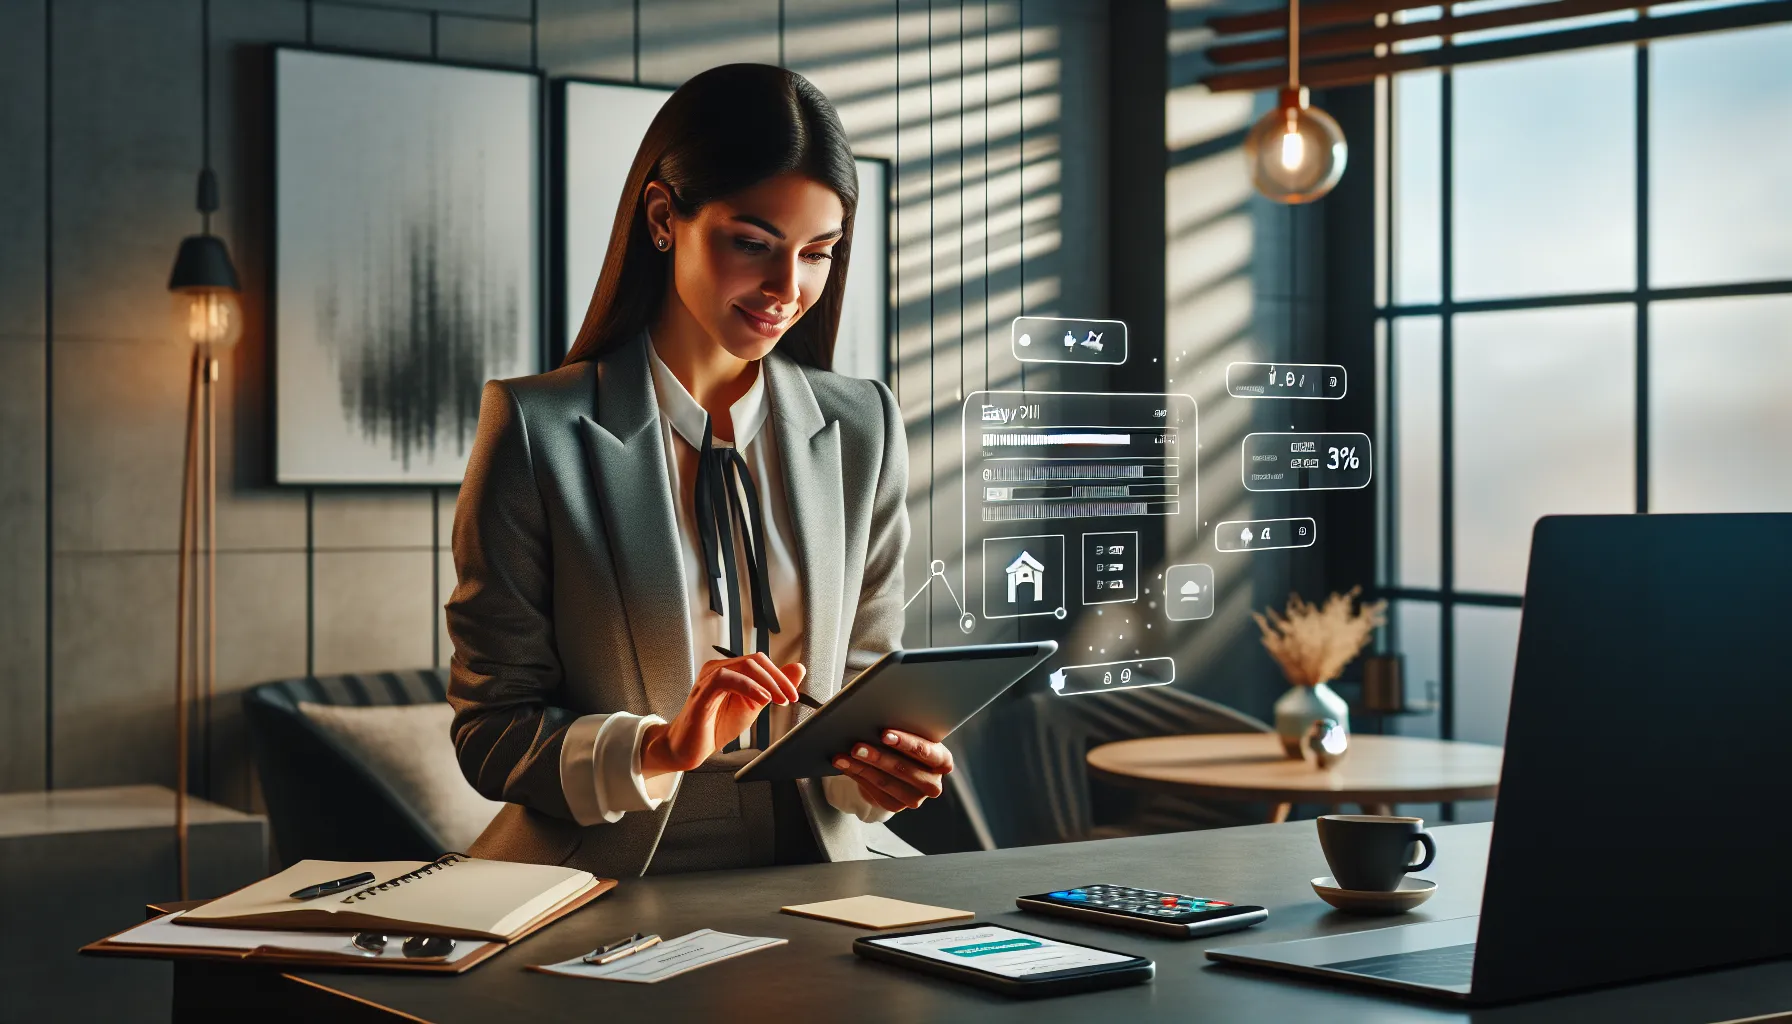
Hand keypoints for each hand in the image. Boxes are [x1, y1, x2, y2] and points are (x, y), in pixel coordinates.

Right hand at [641, 654, 804, 775]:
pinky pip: (725, 679)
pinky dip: (748, 687)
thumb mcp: (753, 705)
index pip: (760, 661)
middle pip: (754, 660)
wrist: (690, 748)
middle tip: (789, 697)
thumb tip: (797, 669)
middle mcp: (718, 670)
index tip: (793, 694)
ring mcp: (708, 680)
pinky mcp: (702, 694)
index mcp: (730, 670)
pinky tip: (761, 699)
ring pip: (743, 666)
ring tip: (778, 699)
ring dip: (767, 682)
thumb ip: (773, 687)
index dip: (780, 675)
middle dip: (777, 679)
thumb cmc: (716, 725)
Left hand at [833, 729, 953, 812]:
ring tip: (843, 756)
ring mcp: (915, 798)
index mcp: (942, 760)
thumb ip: (904, 726)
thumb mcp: (911, 734)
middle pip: (903, 769)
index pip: (926, 751)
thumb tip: (876, 713)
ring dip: (861, 767)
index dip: (905, 743)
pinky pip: (874, 791)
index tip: (884, 734)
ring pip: (885, 782)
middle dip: (878, 757)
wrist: (900, 767)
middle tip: (856, 746)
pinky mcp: (896, 806)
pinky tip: (844, 765)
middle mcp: (933, 783)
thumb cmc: (906, 742)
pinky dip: (857, 775)